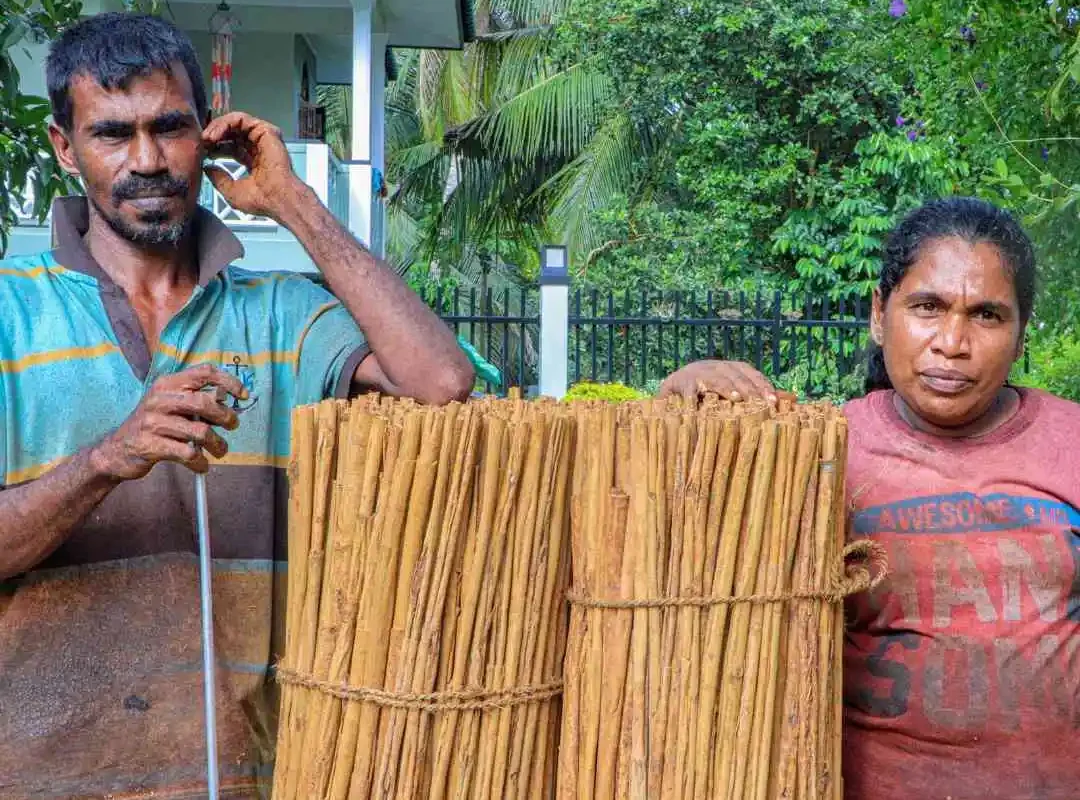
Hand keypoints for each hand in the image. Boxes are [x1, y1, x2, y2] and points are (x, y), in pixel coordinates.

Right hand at [91, 364, 246, 480]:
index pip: (204, 372)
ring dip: (217, 444)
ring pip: (200, 431)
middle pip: (205, 402)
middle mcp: (159, 399)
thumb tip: (228, 402)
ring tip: (220, 451)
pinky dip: (200, 462)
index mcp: (167, 384)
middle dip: (226, 416)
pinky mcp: (151, 445)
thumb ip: (195, 401)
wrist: (116, 450)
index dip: (228, 382)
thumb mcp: (169, 405)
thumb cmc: (152, 426)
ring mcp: (153, 422)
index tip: (242, 395)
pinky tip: (201, 465)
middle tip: (232, 426)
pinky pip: (188, 454)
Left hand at [201, 112, 304, 219]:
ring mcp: (263, 138)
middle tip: (201, 143)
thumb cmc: (261, 200)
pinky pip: (240, 119)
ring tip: (206, 138)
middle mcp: (259, 148)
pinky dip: (224, 123)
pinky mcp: (266, 131)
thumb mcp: (230, 191)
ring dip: (216, 127)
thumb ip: (218, 178)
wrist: (277, 199)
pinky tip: (215, 135)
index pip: (230, 146)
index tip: (203, 152)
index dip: (215, 147)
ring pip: (234, 122)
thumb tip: (206, 168)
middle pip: (231, 132)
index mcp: (253, 161)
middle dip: (213, 135)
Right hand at [658, 360, 783, 402]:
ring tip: (737, 398)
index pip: (752, 375)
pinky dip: (694, 397)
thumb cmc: (713, 388)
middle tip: (761, 403)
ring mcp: (700, 373)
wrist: (677, 381)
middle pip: (737, 376)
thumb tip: (793, 398)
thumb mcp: (737, 388)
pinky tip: (701, 406)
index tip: (774, 401)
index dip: (763, 386)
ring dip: (726, 387)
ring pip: (716, 379)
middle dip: (750, 389)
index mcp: (734, 368)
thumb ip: (762, 393)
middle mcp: (718, 367)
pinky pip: (690, 391)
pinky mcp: (682, 383)